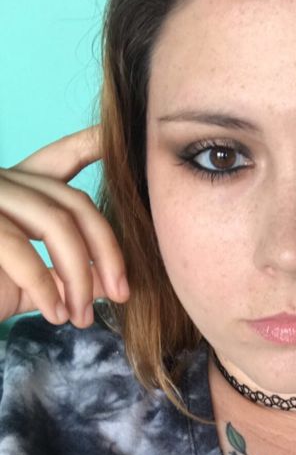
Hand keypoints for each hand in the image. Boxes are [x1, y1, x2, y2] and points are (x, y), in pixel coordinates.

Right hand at [0, 126, 128, 327]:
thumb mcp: (29, 283)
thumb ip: (68, 277)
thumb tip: (115, 283)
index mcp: (16, 189)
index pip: (60, 158)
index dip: (91, 144)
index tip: (119, 137)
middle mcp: (1, 182)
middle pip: (73, 201)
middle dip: (107, 249)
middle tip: (124, 292)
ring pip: (54, 222)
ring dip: (79, 275)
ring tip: (84, 317)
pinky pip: (18, 247)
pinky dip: (45, 285)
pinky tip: (56, 314)